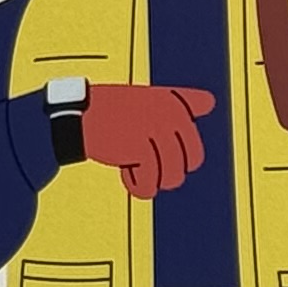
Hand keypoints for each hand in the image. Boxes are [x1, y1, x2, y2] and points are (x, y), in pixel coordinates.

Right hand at [81, 83, 217, 198]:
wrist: (77, 116)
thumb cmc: (113, 110)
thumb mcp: (150, 100)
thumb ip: (182, 102)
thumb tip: (210, 101)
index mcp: (176, 104)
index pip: (195, 152)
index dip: (176, 160)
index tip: (150, 150)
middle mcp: (172, 115)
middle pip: (190, 165)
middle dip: (168, 170)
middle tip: (143, 161)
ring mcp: (158, 132)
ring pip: (173, 179)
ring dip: (152, 178)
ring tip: (133, 166)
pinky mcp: (141, 149)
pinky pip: (151, 185)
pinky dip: (138, 186)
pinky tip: (125, 173)